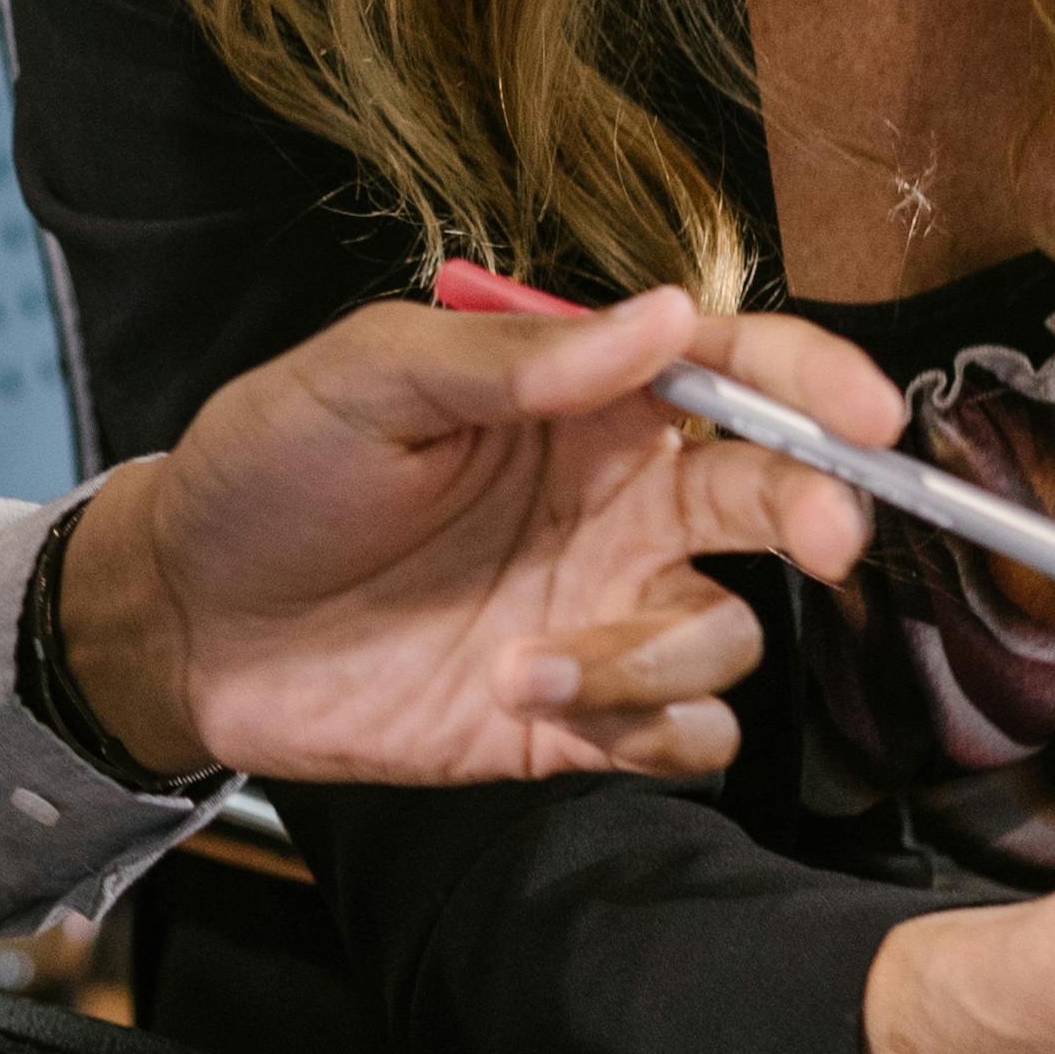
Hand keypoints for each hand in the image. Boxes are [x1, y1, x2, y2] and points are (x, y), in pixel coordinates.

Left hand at [61, 289, 906, 787]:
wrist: (183, 620)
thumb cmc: (265, 472)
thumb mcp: (367, 381)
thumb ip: (518, 362)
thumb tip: (669, 317)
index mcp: (580, 403)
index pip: (735, 374)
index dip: (818, 385)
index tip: (872, 413)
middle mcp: (612, 504)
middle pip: (774, 497)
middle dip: (820, 512)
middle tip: (823, 535)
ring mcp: (597, 613)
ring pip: (730, 635)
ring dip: (660, 655)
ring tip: (529, 658)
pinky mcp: (569, 718)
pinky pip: (684, 736)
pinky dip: (647, 729)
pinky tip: (538, 702)